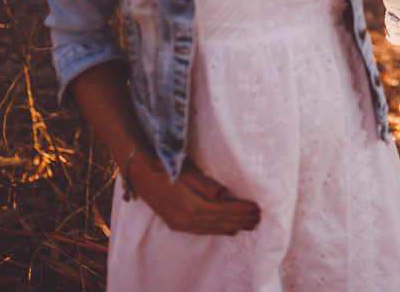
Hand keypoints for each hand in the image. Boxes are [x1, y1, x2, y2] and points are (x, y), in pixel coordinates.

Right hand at [131, 154, 261, 235]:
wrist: (140, 174)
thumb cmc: (166, 167)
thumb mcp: (188, 171)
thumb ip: (206, 185)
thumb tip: (223, 195)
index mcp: (192, 207)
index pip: (224, 211)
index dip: (242, 211)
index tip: (258, 209)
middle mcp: (187, 220)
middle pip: (220, 222)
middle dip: (241, 221)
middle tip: (259, 220)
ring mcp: (180, 224)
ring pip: (212, 229)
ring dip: (232, 227)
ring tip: (248, 226)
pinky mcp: (176, 224)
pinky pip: (202, 231)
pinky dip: (218, 231)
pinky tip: (228, 231)